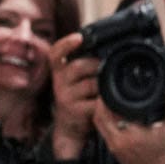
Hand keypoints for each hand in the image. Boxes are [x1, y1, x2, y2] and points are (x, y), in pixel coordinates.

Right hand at [47, 32, 98, 156]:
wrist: (71, 125)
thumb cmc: (79, 95)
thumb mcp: (77, 77)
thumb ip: (85, 62)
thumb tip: (108, 47)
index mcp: (59, 70)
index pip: (56, 54)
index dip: (66, 44)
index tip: (79, 37)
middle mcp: (59, 83)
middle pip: (79, 66)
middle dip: (96, 65)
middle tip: (105, 69)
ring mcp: (65, 97)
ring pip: (90, 83)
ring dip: (102, 84)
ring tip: (105, 88)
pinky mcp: (74, 111)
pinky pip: (95, 101)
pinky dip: (103, 99)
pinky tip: (105, 100)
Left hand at [95, 88, 164, 163]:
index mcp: (128, 135)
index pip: (107, 112)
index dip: (106, 96)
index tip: (111, 84)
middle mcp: (116, 142)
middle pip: (98, 117)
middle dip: (101, 102)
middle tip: (108, 89)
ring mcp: (114, 148)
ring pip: (99, 125)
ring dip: (102, 111)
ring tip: (111, 98)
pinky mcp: (115, 152)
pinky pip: (104, 132)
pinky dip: (106, 120)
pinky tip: (115, 112)